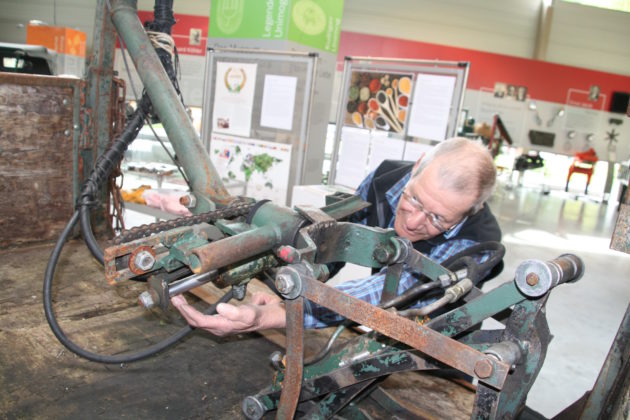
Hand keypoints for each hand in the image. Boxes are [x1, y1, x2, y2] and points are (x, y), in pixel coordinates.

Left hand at [171, 292, 286, 335]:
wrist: (270, 316)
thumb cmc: (260, 315)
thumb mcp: (249, 312)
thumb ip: (235, 312)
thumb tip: (220, 308)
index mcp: (223, 326)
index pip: (200, 320)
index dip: (188, 311)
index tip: (179, 302)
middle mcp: (220, 326)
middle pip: (196, 321)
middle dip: (184, 310)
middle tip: (175, 299)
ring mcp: (221, 323)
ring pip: (198, 320)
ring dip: (187, 311)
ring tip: (179, 301)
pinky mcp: (224, 318)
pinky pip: (205, 316)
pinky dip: (195, 311)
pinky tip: (191, 306)